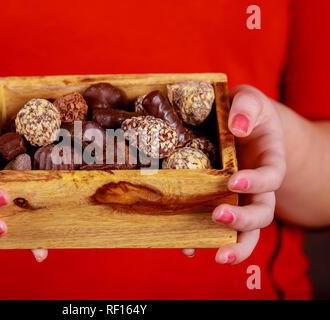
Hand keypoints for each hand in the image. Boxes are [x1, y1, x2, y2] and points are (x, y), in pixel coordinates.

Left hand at [182, 85, 285, 263]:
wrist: (234, 126)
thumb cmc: (242, 113)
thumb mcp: (247, 99)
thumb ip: (246, 106)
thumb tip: (237, 127)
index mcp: (268, 161)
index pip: (271, 177)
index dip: (256, 182)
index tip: (233, 181)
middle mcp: (256, 187)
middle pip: (262, 213)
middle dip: (243, 219)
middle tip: (218, 216)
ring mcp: (238, 200)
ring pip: (245, 231)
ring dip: (233, 245)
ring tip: (217, 255)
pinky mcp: (216, 205)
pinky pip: (215, 228)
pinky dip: (203, 240)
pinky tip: (188, 247)